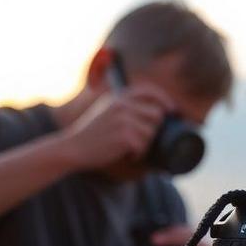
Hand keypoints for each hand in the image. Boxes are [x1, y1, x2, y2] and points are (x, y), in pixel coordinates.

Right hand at [59, 84, 174, 170]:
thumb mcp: (107, 110)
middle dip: (153, 129)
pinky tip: (125, 154)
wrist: (73, 147)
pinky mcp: (125, 136)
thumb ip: (126, 105)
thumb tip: (157, 111)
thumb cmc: (92, 133)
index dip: (164, 100)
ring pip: (151, 132)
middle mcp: (123, 105)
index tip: (172, 110)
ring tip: (127, 147)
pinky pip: (143, 146)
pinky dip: (137, 154)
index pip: (149, 90)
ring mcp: (124, 119)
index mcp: (119, 97)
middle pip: (157, 114)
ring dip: (144, 144)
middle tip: (138, 139)